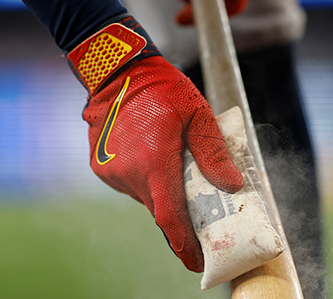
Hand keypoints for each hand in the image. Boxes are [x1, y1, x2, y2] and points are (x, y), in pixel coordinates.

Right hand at [67, 21, 243, 271]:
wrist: (115, 71)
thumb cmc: (162, 88)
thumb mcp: (198, 113)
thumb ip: (214, 152)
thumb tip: (233, 186)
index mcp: (155, 162)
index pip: (170, 218)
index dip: (184, 245)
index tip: (198, 262)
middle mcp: (129, 173)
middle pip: (160, 209)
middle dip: (180, 217)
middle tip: (201, 217)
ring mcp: (111, 172)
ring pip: (145, 196)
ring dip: (162, 191)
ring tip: (175, 168)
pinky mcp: (100, 168)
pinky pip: (130, 183)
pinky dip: (145, 178)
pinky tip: (152, 156)